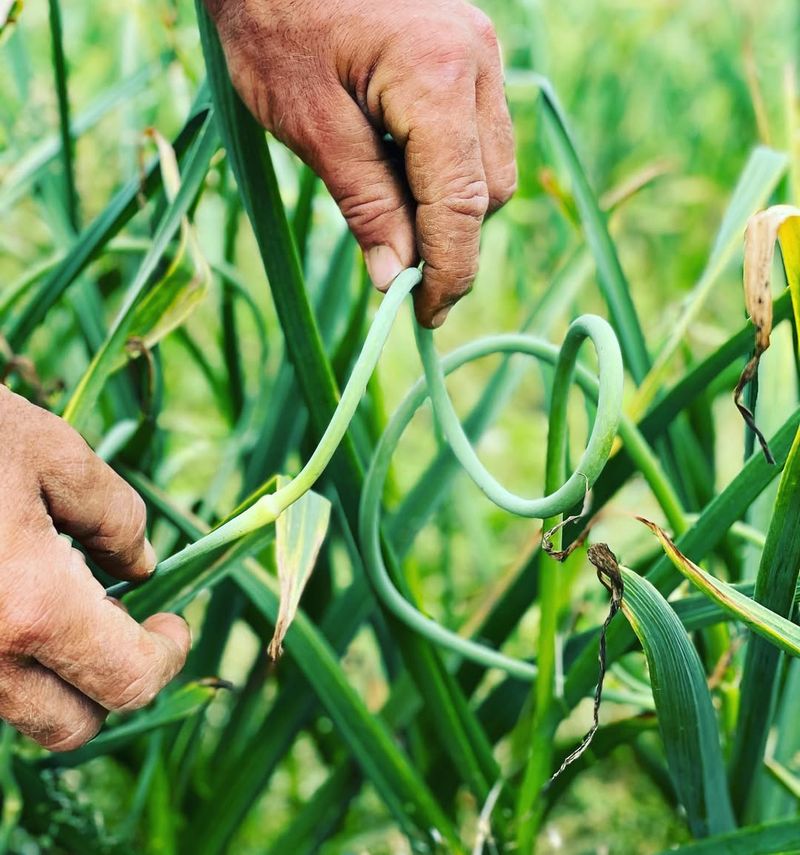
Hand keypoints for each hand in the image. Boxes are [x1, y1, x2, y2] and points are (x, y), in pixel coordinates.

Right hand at [0, 388, 189, 750]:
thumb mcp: (50, 451)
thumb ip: (114, 515)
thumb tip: (144, 566)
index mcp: (30, 608)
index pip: (128, 681)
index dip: (168, 657)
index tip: (173, 621)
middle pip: (73, 725)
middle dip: (115, 680)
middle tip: (127, 620)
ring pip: (18, 713)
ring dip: (58, 674)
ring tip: (66, 599)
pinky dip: (8, 661)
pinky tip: (12, 596)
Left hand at [207, 0, 516, 326]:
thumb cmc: (274, 21)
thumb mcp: (309, 126)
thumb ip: (364, 203)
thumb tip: (395, 277)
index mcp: (436, 79)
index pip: (461, 206)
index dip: (447, 272)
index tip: (423, 316)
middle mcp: (476, 63)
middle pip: (487, 192)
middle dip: (449, 241)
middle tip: (398, 274)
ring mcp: (479, 53)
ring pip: (489, 166)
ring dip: (449, 208)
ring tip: (390, 214)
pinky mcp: (468, 52)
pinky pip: (476, 135)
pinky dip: (445, 171)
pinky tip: (399, 171)